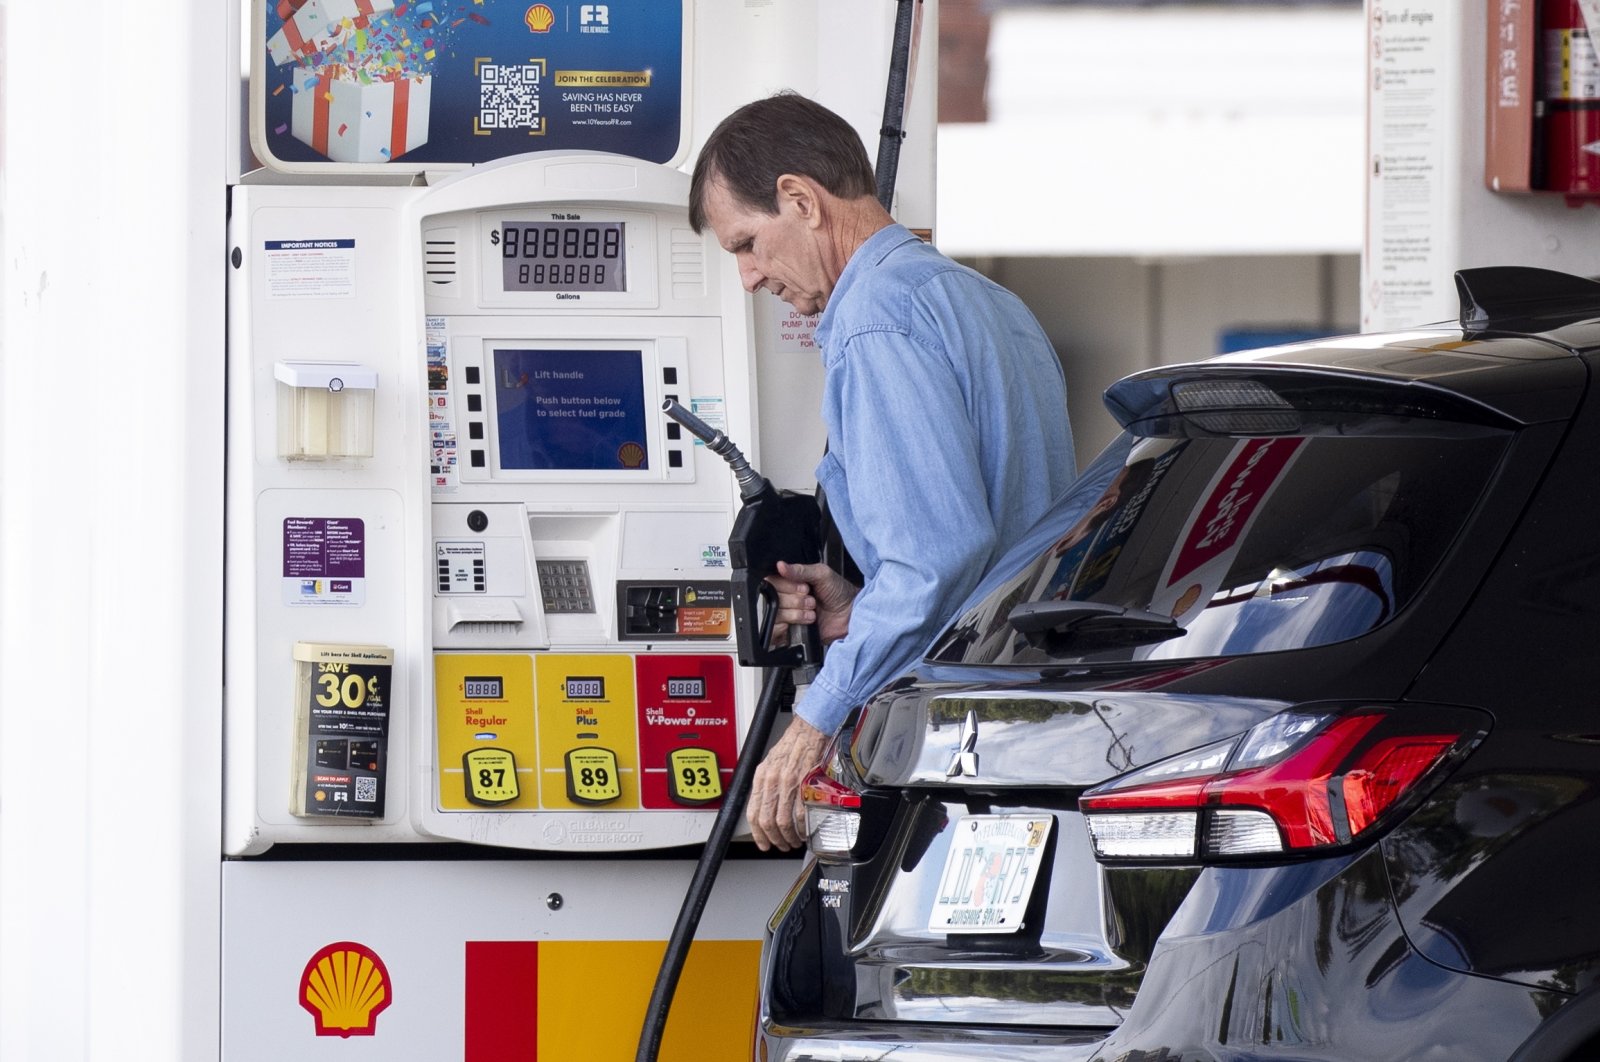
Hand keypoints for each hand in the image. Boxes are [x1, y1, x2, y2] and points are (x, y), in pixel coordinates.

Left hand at [746, 715, 832, 851]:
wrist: (809, 730)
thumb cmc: (792, 744)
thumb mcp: (770, 763)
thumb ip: (766, 784)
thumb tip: (765, 806)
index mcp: (761, 777)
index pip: (753, 813)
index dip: (757, 834)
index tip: (763, 843)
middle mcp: (772, 781)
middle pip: (768, 821)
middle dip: (775, 839)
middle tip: (782, 844)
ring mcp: (789, 783)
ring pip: (784, 821)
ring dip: (790, 836)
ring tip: (795, 840)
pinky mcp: (805, 784)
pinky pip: (802, 813)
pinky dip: (804, 827)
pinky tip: (806, 830)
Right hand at [765, 560, 857, 644]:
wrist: (850, 615)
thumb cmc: (839, 592)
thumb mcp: (822, 573)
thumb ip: (800, 569)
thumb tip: (780, 565)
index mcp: (790, 581)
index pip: (772, 582)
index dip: (786, 586)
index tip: (803, 588)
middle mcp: (786, 597)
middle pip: (772, 599)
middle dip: (794, 600)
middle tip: (811, 600)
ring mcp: (787, 614)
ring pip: (774, 614)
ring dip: (795, 613)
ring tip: (811, 612)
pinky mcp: (790, 631)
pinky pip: (776, 630)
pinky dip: (791, 625)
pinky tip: (805, 622)